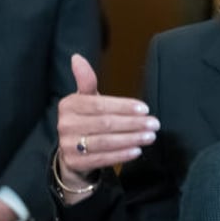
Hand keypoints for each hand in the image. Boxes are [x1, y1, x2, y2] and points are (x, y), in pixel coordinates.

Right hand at [56, 54, 159, 197]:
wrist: (71, 153)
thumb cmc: (86, 120)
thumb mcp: (86, 99)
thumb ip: (86, 80)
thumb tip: (77, 57)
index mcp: (69, 105)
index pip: (100, 105)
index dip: (124, 107)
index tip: (145, 109)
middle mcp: (65, 125)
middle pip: (105, 124)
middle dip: (133, 124)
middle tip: (154, 124)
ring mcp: (68, 145)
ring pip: (105, 142)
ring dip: (131, 139)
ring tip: (150, 136)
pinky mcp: (75, 163)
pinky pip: (102, 159)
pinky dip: (121, 155)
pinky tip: (137, 151)